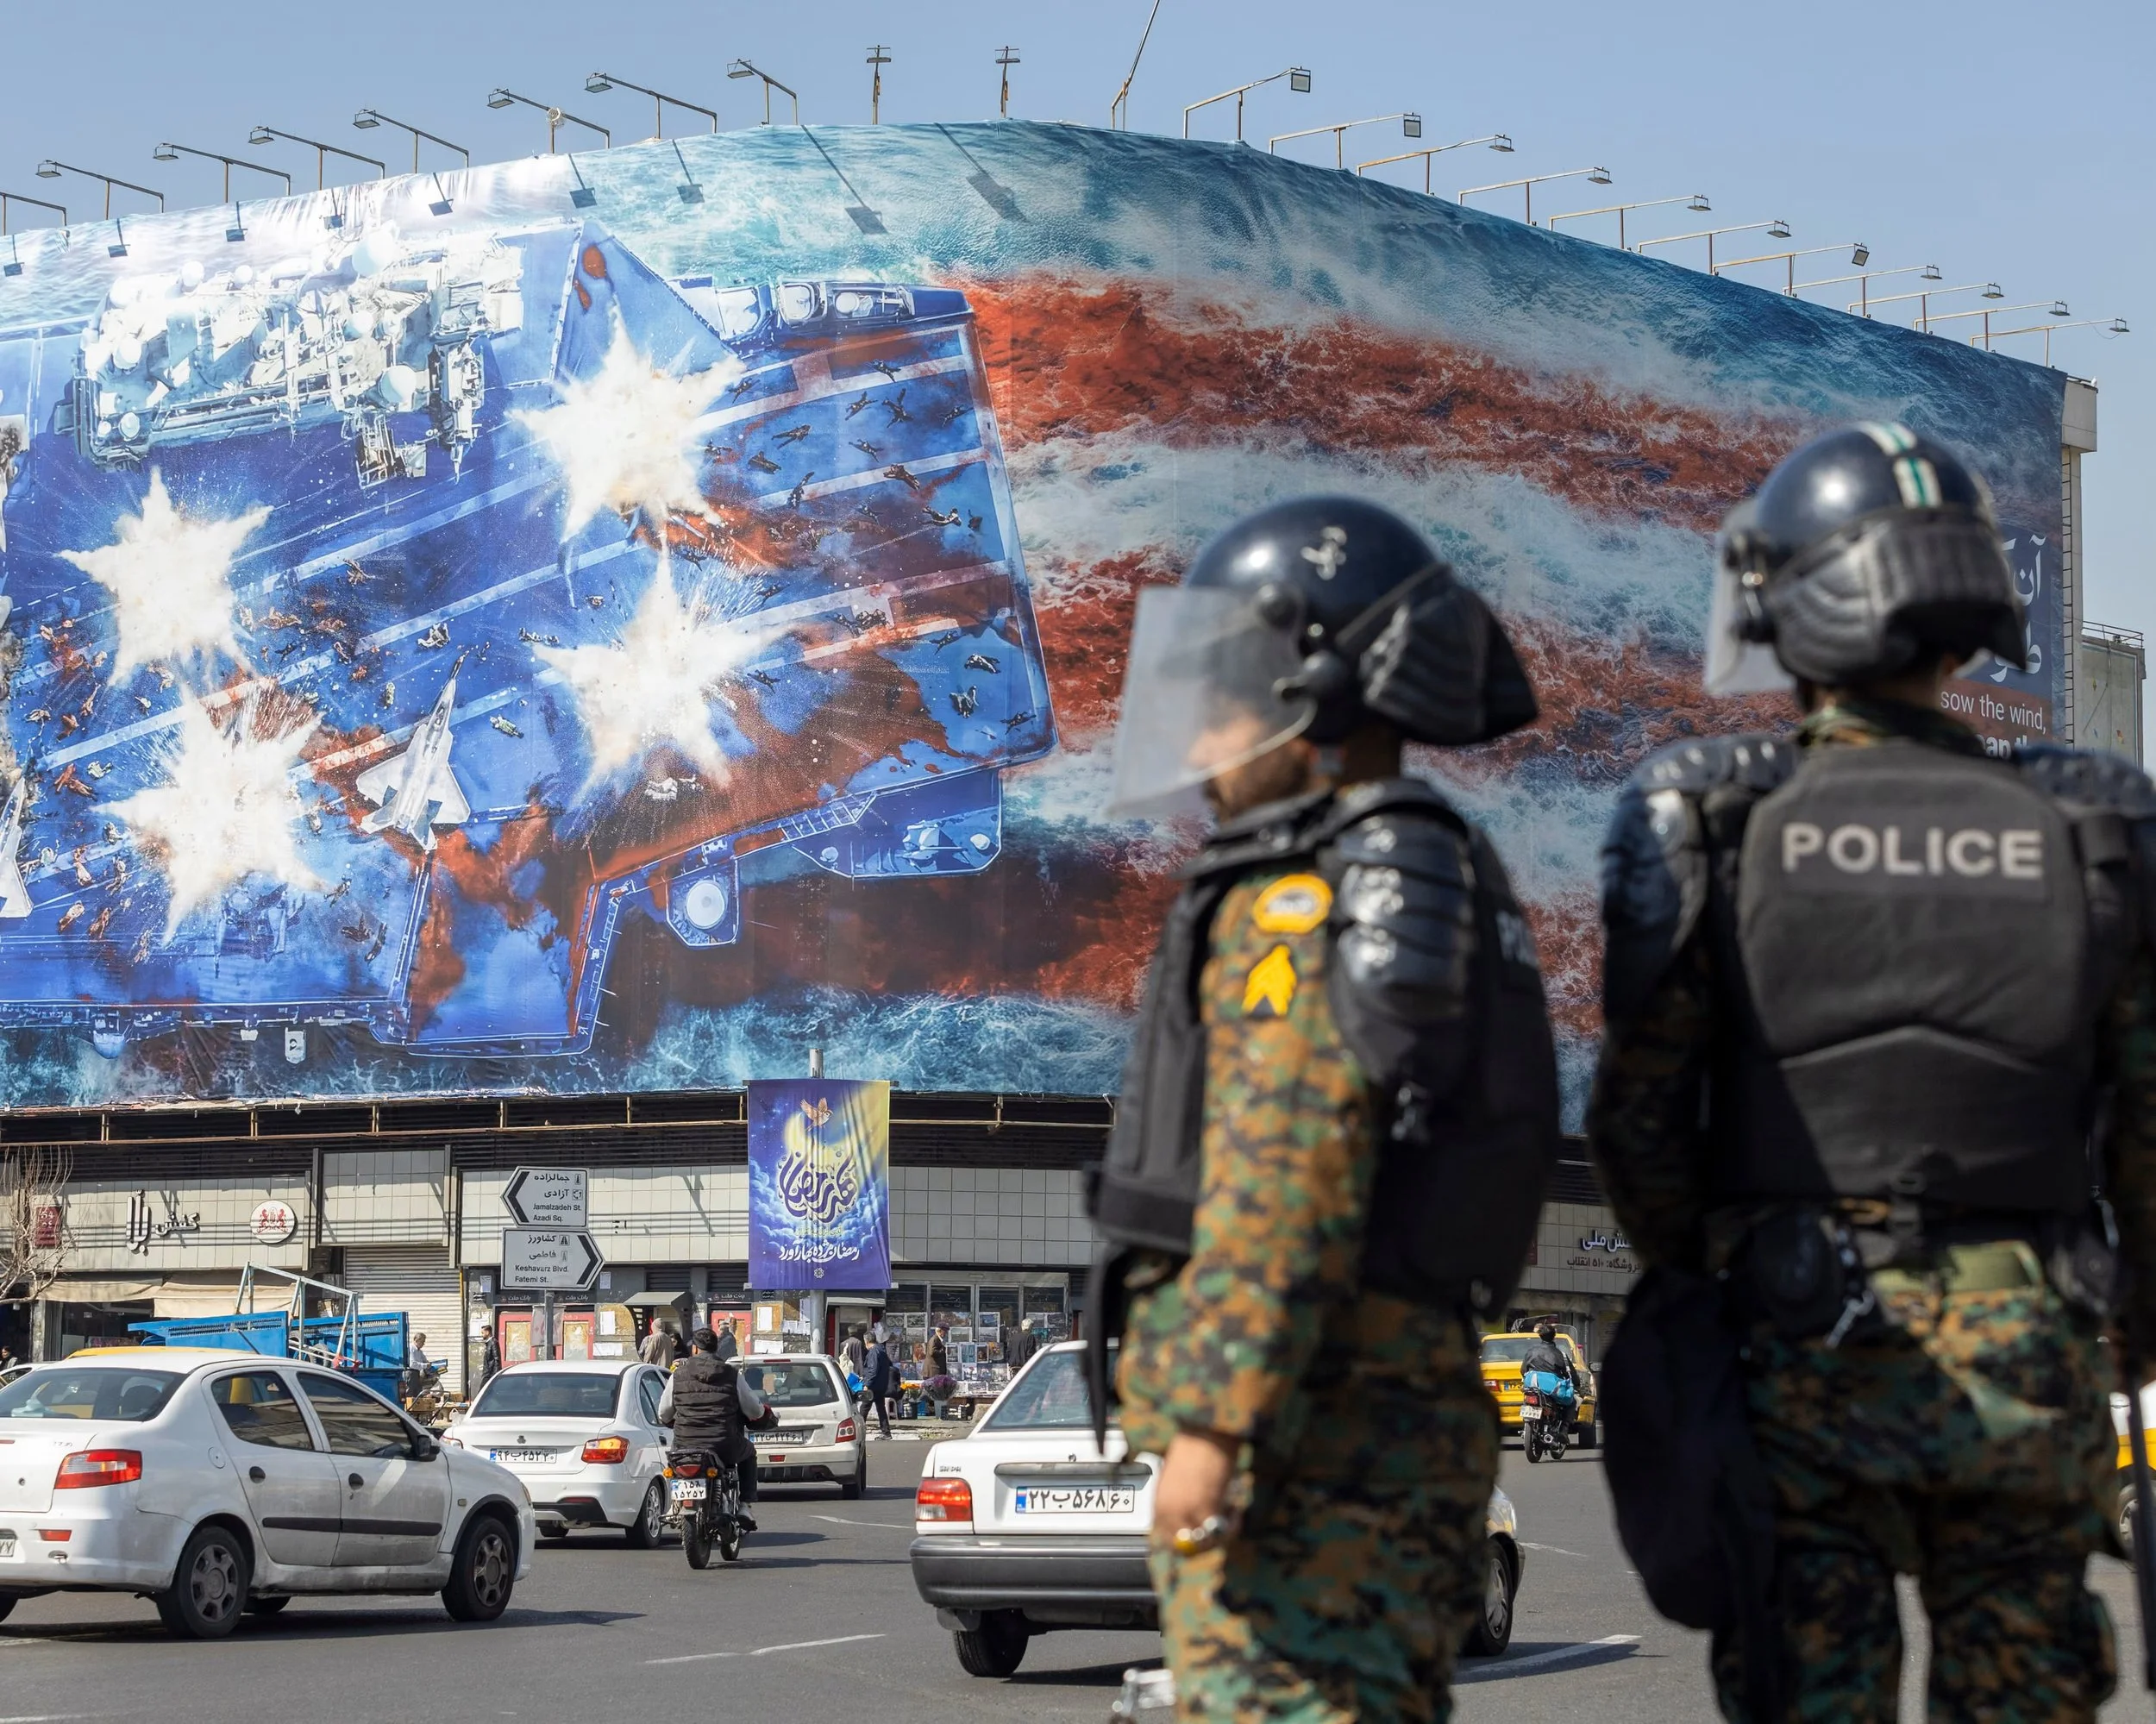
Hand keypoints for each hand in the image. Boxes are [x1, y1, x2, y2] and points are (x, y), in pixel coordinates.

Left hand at [1152, 1430, 1238, 1549]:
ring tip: (1231, 1513)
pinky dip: (1232, 1524)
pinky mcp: (1206, 1508)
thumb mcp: (1175, 1484)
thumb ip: (1179, 1509)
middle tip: (1221, 1528)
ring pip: (1207, 1542)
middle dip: (1207, 1543)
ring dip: (1221, 1534)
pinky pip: (1222, 1531)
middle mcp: (1168, 1512)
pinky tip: (1236, 1508)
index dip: (1187, 1543)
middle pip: (1188, 1547)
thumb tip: (1192, 1532)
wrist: (1204, 1432)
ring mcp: (1186, 1512)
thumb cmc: (1192, 1450)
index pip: (1167, 1542)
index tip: (1203, 1538)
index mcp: (1158, 1505)